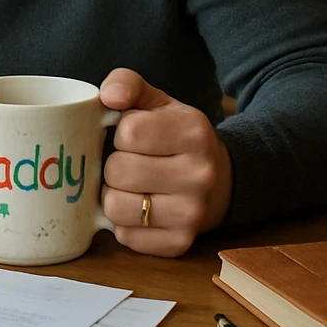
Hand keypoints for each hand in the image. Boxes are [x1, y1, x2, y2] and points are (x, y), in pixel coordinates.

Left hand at [99, 69, 232, 256]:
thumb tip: (108, 95)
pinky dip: (124, 223)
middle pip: (117, 172)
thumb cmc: (174, 134)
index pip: (129, 132)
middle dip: (113, 164)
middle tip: (128, 161)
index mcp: (194, 132)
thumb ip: (127, 84)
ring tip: (130, 185)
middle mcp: (199, 175)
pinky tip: (139, 207)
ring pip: (115, 208)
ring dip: (113, 195)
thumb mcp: (156, 100)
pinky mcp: (180, 243)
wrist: (219, 178)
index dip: (120, 132)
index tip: (131, 134)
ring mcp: (192, 214)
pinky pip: (126, 237)